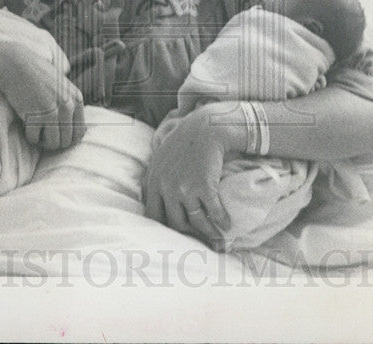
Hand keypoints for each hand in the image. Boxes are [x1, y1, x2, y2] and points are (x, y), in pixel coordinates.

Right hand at [0, 46, 85, 150]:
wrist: (15, 65)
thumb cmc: (36, 75)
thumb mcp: (61, 85)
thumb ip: (70, 103)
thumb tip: (79, 130)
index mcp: (76, 99)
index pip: (79, 132)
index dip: (67, 139)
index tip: (56, 136)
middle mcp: (68, 106)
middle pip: (66, 141)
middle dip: (53, 141)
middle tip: (43, 135)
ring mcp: (52, 111)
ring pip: (52, 143)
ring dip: (42, 142)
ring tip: (36, 132)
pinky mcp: (36, 116)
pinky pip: (34, 139)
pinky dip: (29, 136)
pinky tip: (26, 126)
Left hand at [144, 102, 243, 243]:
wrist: (205, 128)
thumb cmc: (183, 141)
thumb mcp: (160, 157)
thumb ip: (153, 177)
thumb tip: (145, 195)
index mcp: (154, 182)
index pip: (153, 216)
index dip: (164, 230)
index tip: (175, 237)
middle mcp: (167, 187)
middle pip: (176, 223)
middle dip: (189, 236)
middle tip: (199, 243)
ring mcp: (185, 188)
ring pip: (196, 222)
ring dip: (209, 234)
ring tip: (218, 241)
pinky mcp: (204, 186)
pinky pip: (214, 212)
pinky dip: (222, 221)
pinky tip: (227, 225)